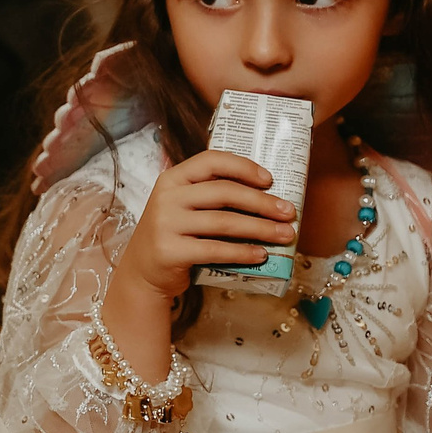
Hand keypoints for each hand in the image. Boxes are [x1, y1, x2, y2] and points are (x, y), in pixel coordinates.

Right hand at [116, 149, 294, 304]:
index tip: (270, 179)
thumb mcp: (182, 205)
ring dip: (261, 228)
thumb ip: (209, 194)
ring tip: (285, 235)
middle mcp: (166, 197)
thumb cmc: (173, 234)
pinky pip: (215, 250)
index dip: (243, 167)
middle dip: (262, 202)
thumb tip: (266, 193)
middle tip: (288, 212)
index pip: (210, 161)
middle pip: (224, 192)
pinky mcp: (170, 251)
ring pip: (224, 222)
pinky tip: (261, 254)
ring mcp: (166, 224)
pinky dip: (243, 252)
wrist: (143, 270)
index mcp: (172, 179)